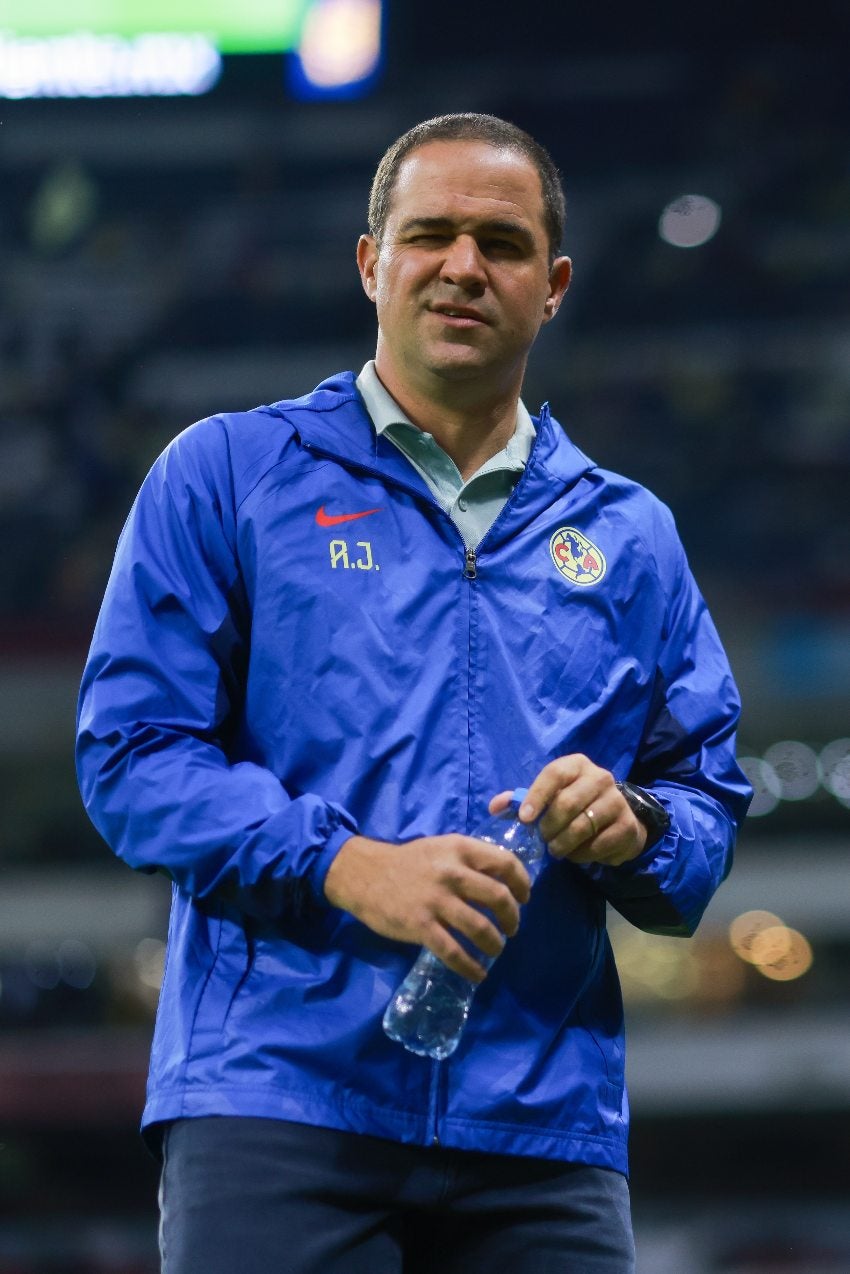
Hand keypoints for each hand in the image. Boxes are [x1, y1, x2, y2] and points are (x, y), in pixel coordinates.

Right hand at [324, 833, 530, 981]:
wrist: (363, 874)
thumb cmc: (408, 862)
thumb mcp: (441, 847)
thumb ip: (469, 860)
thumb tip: (502, 881)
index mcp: (460, 849)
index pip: (506, 864)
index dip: (522, 884)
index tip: (524, 898)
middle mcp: (452, 873)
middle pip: (499, 898)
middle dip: (513, 918)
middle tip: (512, 928)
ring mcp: (436, 900)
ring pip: (481, 928)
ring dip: (495, 944)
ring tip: (495, 950)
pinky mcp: (420, 926)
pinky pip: (454, 952)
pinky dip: (471, 967)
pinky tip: (478, 973)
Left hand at [489, 755, 646, 866]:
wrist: (616, 818)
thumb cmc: (573, 804)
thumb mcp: (549, 796)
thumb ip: (521, 800)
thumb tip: (494, 807)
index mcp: (577, 765)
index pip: (555, 774)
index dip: (537, 796)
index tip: (525, 818)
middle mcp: (600, 777)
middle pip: (568, 802)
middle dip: (550, 826)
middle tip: (543, 839)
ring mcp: (617, 801)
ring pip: (583, 826)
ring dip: (563, 843)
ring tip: (556, 850)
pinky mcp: (628, 825)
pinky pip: (599, 845)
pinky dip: (582, 855)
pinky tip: (577, 854)